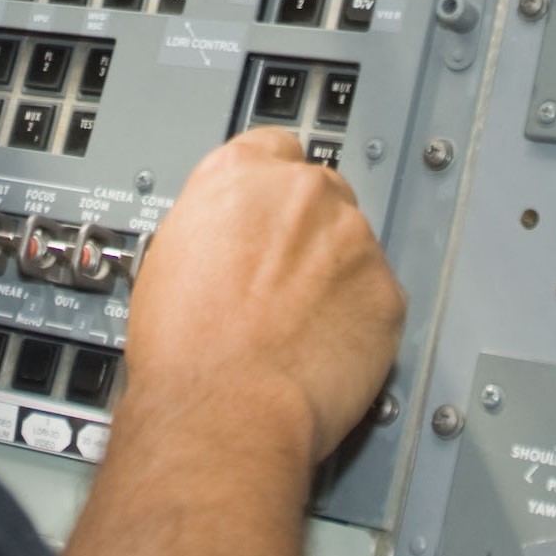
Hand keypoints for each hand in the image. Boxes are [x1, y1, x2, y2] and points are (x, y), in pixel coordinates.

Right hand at [121, 131, 404, 461]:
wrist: (223, 409)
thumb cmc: (184, 348)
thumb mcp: (168, 255)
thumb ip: (213, 221)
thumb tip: (228, 234)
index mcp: (238, 173)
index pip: (274, 145)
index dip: (272, 188)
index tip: (272, 214)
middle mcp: (301, 192)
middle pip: (321, 193)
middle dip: (308, 231)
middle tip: (282, 282)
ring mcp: (351, 239)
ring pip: (353, 244)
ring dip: (336, 274)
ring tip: (299, 325)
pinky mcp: (386, 291)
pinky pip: (378, 294)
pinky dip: (360, 317)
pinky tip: (326, 346)